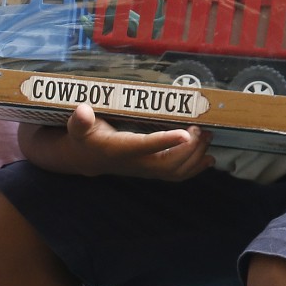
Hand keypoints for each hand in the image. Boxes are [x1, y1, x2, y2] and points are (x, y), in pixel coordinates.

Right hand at [21, 104, 212, 179]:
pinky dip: (196, 167)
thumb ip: (80, 120)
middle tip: (202, 129)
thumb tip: (82, 110)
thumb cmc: (84, 137)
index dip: (165, 141)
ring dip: (196, 156)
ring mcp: (146, 170)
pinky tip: (208, 158)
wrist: (87, 158)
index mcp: (120, 149)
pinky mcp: (153, 171)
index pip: (145, 146)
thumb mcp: (77, 127)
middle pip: (169, 163)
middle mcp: (136, 163)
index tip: (186, 132)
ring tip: (208, 138)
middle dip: (190, 148)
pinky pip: (178, 175)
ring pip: (176, 171)